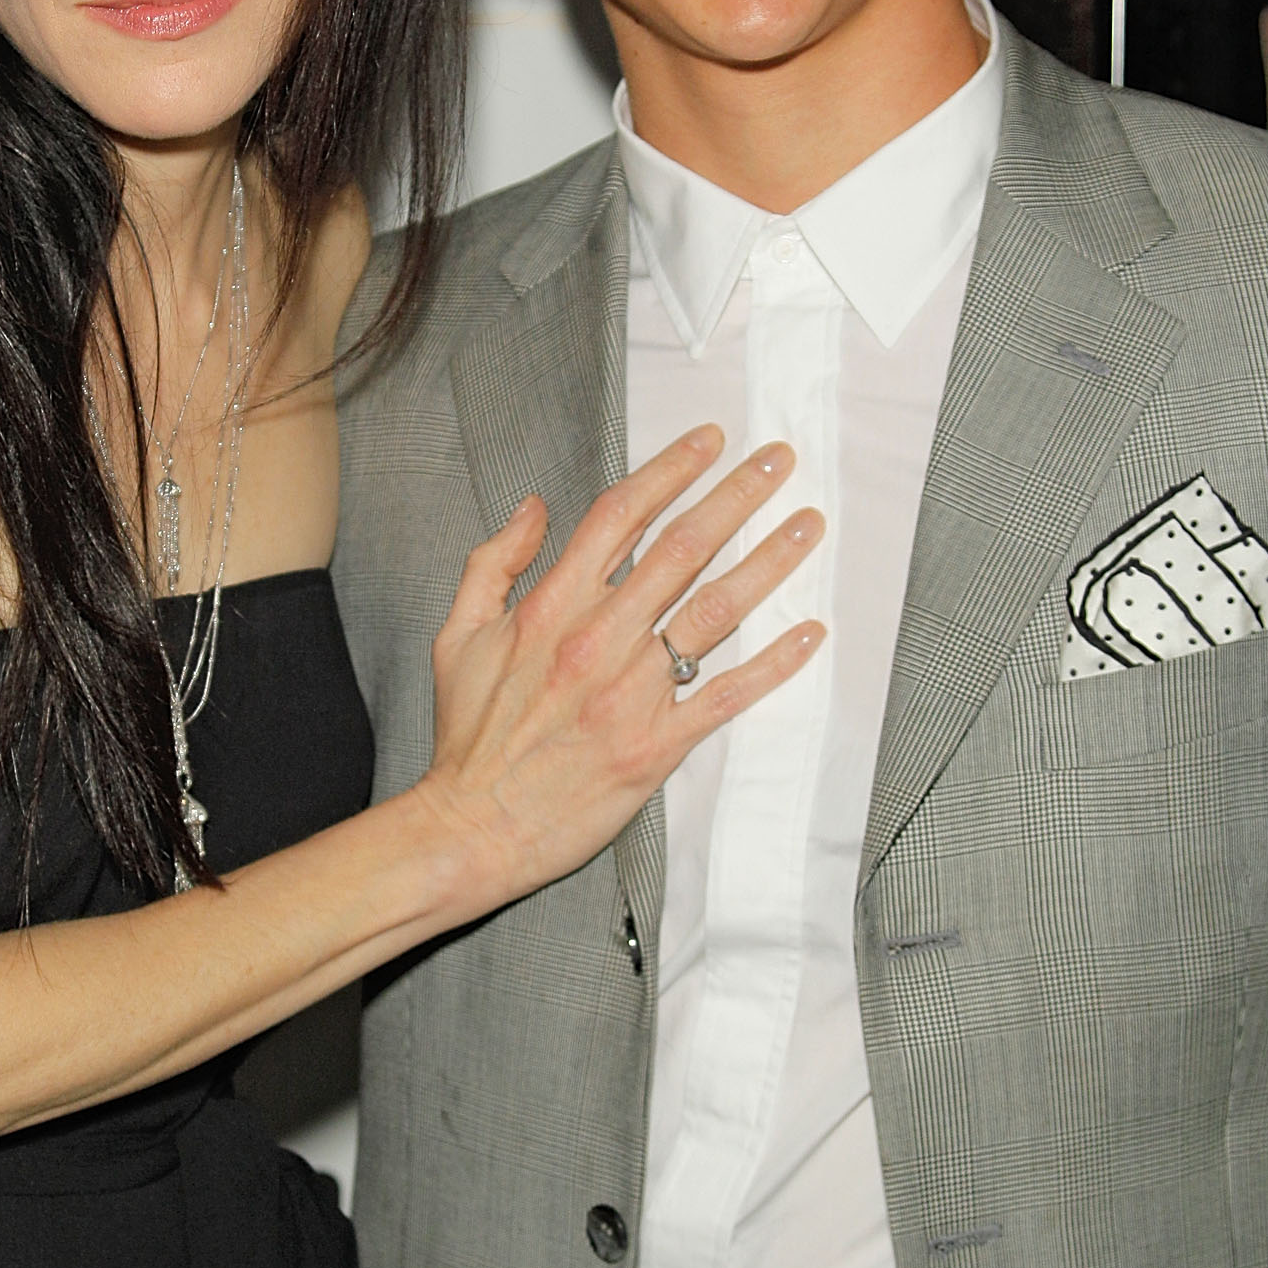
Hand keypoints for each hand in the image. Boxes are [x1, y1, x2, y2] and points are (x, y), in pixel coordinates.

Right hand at [418, 430, 822, 913]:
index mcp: (551, 607)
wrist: (472, 827)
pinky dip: (773, 663)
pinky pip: (726, 694)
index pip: (621, 516)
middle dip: (738, 495)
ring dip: (768, 561)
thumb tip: (535, 506)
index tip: (710, 440)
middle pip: (682, 548)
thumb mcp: (457, 634)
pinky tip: (809, 633)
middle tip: (779, 459)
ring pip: (715, 610)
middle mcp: (598, 638)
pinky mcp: (656, 744)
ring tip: (808, 525)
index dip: (671, 470)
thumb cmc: (468, 736)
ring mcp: (632, 692)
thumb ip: (494, 562)